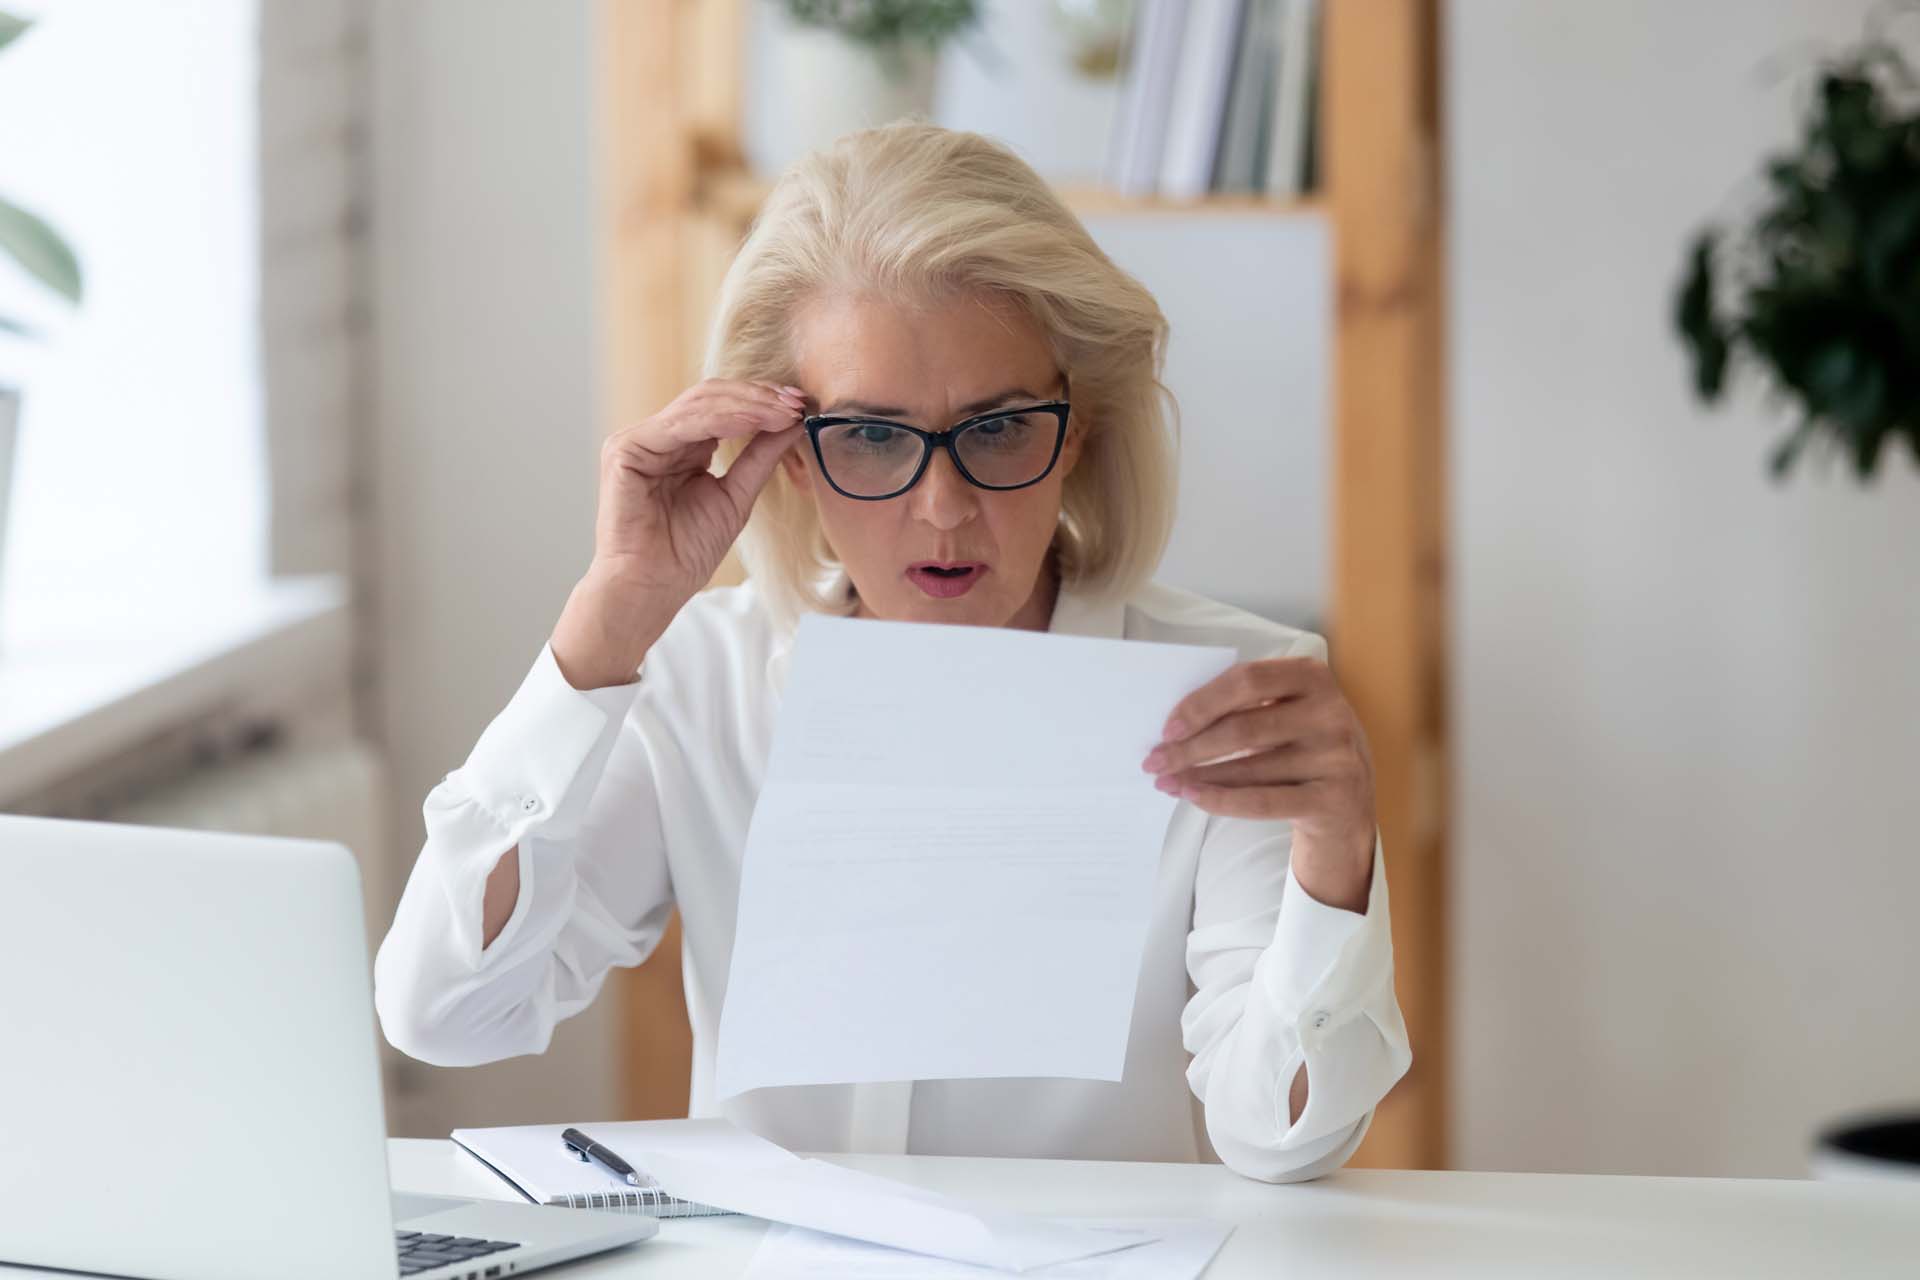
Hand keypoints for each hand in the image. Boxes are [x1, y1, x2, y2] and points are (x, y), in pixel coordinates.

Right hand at [592, 378, 806, 593]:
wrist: (652, 586)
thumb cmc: (686, 552)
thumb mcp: (736, 496)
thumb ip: (760, 457)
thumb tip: (793, 423)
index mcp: (681, 446)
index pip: (723, 407)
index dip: (762, 401)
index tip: (801, 404)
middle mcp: (659, 437)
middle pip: (711, 396)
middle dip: (758, 395)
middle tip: (796, 401)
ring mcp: (639, 440)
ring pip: (699, 403)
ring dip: (747, 404)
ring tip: (783, 411)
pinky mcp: (625, 449)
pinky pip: (681, 424)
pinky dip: (722, 419)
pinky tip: (754, 420)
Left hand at [1143, 655, 1377, 912]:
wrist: (1349, 804)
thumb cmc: (1301, 747)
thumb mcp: (1285, 713)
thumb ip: (1244, 708)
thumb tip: (1175, 726)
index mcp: (1312, 676)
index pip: (1246, 680)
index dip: (1201, 703)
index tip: (1167, 727)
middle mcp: (1331, 712)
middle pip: (1242, 727)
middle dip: (1190, 746)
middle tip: (1155, 760)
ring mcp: (1336, 757)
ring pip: (1249, 768)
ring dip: (1198, 776)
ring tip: (1166, 781)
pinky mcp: (1332, 799)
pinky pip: (1263, 801)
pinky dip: (1222, 800)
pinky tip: (1194, 797)